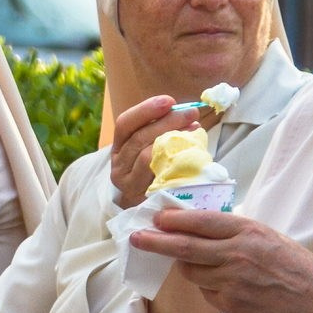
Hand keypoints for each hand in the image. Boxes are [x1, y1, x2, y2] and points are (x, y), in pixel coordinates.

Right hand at [111, 93, 199, 208]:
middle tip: (191, 113)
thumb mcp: (148, 150)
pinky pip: (158, 178)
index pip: (124, 124)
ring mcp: (128, 185)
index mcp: (118, 148)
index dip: (146, 110)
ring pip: (147, 157)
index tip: (169, 100)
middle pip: (139, 138)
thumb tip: (187, 111)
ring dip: (172, 140)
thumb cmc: (153, 173)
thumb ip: (160, 131)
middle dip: (167, 122)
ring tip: (194, 130)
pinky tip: (191, 154)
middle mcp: (118, 167)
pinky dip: (175, 163)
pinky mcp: (142, 199)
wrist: (144, 211)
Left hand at [131, 209, 312, 312]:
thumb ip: (236, 232)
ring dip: (187, 267)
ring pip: (191, 273)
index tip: (157, 218)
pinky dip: (207, 287)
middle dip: (155, 242)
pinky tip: (225, 286)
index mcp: (247, 232)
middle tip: (137, 238)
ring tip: (198, 264)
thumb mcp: (269, 237)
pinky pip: (206, 293)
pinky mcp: (230, 306)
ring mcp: (231, 282)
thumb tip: (201, 227)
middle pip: (184, 248)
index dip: (174, 220)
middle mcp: (236, 255)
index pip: (200, 222)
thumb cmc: (296, 267)